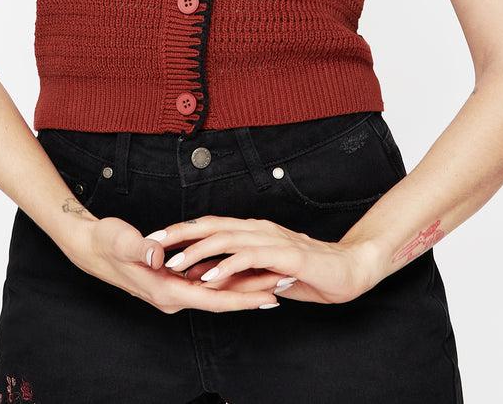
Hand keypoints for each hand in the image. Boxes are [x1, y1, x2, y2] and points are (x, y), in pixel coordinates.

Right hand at [58, 215, 281, 313]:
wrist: (89, 246)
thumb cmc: (105, 242)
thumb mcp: (121, 241)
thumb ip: (141, 248)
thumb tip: (157, 254)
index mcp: (164, 290)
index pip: (212, 298)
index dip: (242, 298)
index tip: (269, 297)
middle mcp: (171, 295)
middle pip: (220, 298)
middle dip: (252, 294)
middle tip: (284, 286)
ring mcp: (172, 289)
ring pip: (215, 291)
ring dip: (242, 287)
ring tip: (273, 279)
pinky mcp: (171, 280)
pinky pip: (205, 283)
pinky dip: (225, 279)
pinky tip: (241, 271)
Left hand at [150, 216, 375, 303]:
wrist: (349, 270)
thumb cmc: (308, 272)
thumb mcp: (266, 273)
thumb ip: (240, 271)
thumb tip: (209, 276)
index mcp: (253, 231)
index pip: (211, 225)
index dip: (184, 230)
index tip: (157, 239)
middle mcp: (259, 229)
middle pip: (212, 226)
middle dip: (181, 234)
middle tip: (153, 243)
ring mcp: (272, 239)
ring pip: (228, 239)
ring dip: (199, 251)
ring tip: (176, 263)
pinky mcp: (285, 255)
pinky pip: (251, 258)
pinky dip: (229, 266)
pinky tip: (212, 276)